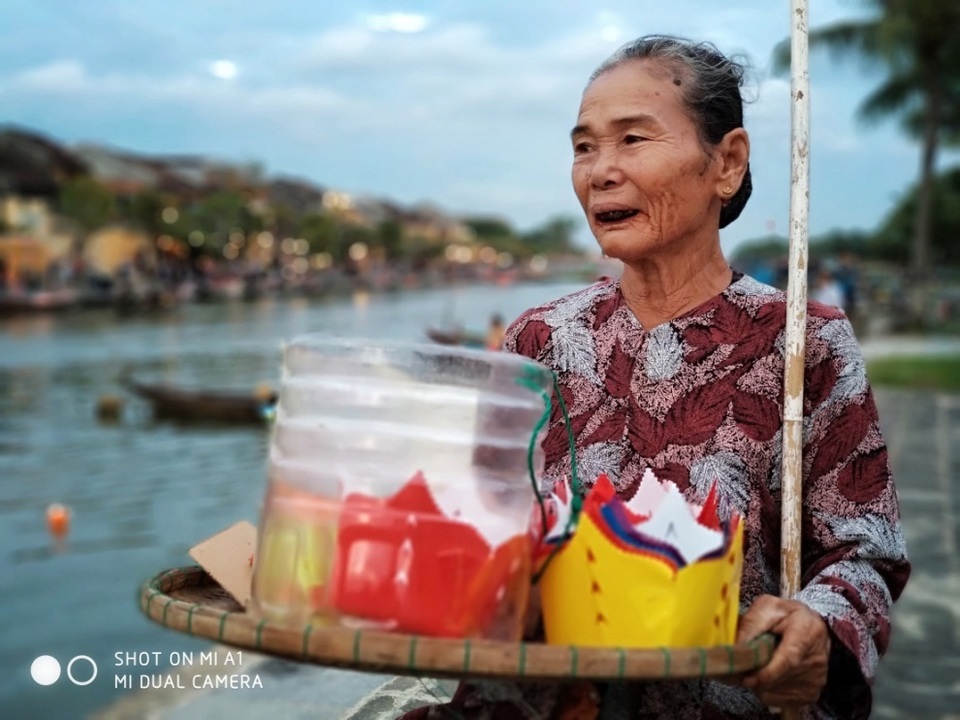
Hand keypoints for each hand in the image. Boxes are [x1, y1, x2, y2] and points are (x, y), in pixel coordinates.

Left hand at [735, 594, 830, 709]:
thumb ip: (751, 623)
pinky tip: (766, 674)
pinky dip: (765, 690)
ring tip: (758, 663)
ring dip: (758, 682)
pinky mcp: (810, 693)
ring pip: (775, 690)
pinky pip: (779, 699)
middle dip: (754, 674)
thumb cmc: (787, 615)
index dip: (767, 671)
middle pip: (778, 677)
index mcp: (807, 631)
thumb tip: (735, 647)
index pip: (789, 658)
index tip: (748, 678)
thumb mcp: (767, 607)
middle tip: (740, 663)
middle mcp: (816, 658)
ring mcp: (815, 679)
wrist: (811, 627)